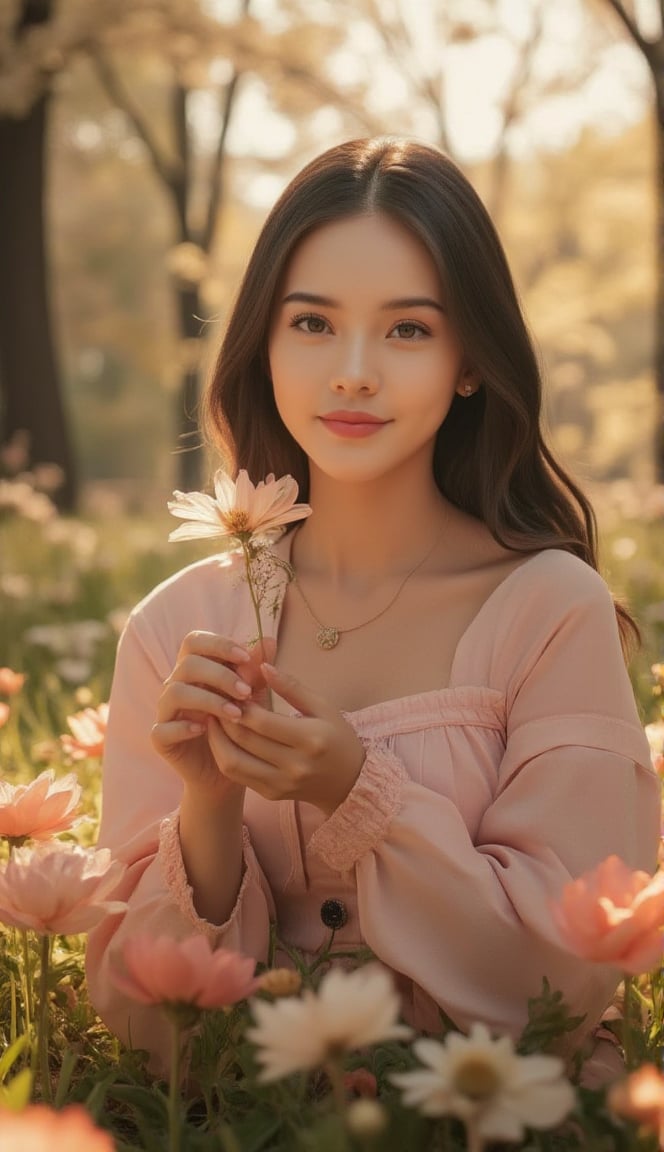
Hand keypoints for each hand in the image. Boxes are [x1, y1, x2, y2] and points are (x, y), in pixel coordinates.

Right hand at [150, 630, 275, 799]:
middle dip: (220, 674)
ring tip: (236, 714)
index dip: (218, 644)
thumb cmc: (241, 725)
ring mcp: (166, 711)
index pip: (195, 641)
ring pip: (175, 692)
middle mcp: (176, 684)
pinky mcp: (161, 737)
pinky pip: (163, 728)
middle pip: (187, 664)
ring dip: (208, 700)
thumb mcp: (253, 697)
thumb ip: (257, 671)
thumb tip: (269, 640)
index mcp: (196, 668)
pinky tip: (207, 729)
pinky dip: (184, 726)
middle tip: (246, 691)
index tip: (246, 657)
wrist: (230, 769)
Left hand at [208, 662, 365, 815]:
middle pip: (244, 739)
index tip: (233, 689)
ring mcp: (281, 783)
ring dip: (217, 738)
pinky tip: (222, 737)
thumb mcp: (323, 707)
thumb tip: (262, 665)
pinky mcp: (270, 794)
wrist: (349, 782)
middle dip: (224, 717)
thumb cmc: (337, 738)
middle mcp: (295, 765)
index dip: (241, 704)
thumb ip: (292, 686)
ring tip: (214, 717)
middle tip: (216, 699)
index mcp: (310, 739)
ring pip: (232, 761)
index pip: (262, 721)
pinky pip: (236, 775)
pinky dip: (223, 754)